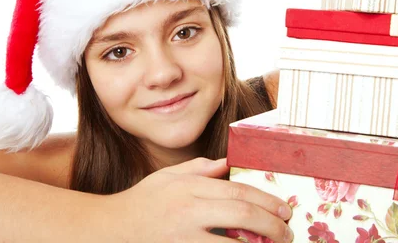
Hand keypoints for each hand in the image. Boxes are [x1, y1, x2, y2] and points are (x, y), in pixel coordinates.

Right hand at [106, 157, 292, 241]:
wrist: (110, 229)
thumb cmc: (142, 201)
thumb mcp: (169, 177)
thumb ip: (201, 169)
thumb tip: (229, 162)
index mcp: (190, 188)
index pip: (237, 191)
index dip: (266, 200)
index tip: (283, 209)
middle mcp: (189, 211)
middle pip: (241, 214)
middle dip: (271, 224)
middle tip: (287, 231)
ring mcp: (183, 237)